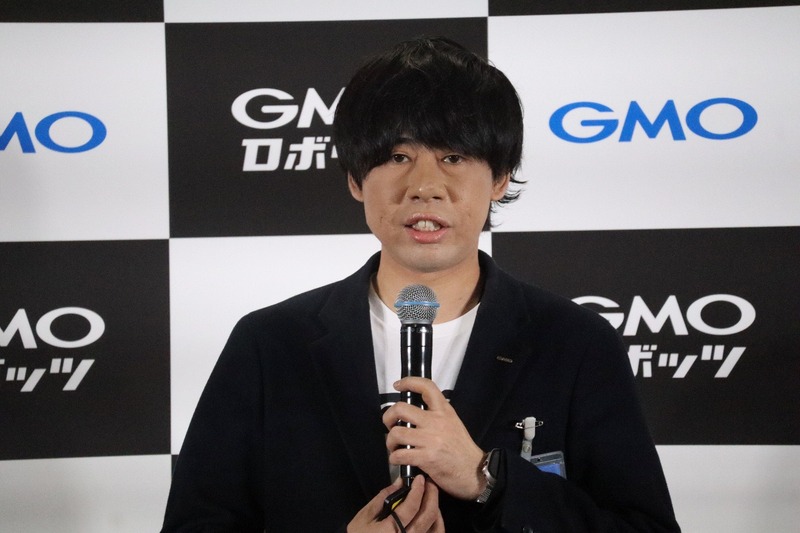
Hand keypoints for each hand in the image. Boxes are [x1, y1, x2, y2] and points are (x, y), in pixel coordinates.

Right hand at [347, 475, 443, 532]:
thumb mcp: (365, 516)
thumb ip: (384, 497)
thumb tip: (400, 482)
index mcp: (391, 531)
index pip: (411, 508)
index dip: (418, 490)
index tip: (420, 478)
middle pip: (428, 517)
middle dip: (432, 496)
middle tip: (429, 484)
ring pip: (435, 528)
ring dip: (436, 510)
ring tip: (431, 498)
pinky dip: (437, 524)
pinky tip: (431, 515)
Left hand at [382, 377, 485, 500]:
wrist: (475, 472)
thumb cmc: (462, 449)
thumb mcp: (453, 423)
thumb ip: (436, 416)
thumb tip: (414, 414)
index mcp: (444, 411)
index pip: (426, 387)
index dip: (409, 382)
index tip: (398, 385)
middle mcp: (436, 422)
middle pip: (401, 409)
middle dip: (388, 417)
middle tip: (390, 425)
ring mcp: (430, 439)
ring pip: (396, 433)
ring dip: (390, 441)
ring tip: (395, 446)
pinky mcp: (426, 458)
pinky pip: (400, 455)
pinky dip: (394, 458)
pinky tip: (399, 460)